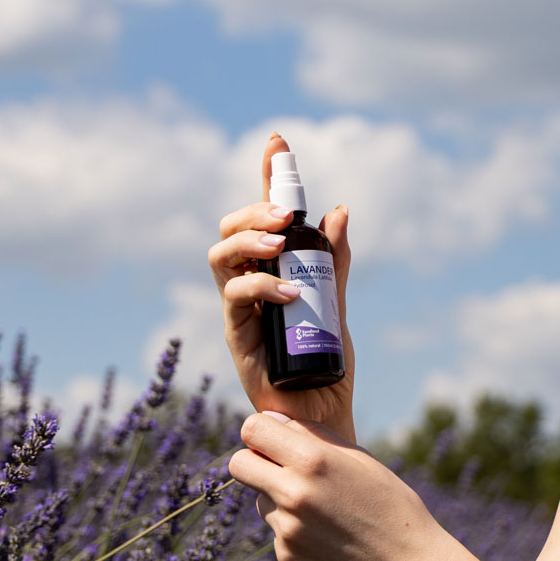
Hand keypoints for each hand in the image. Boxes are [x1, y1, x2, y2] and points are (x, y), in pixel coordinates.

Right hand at [209, 132, 355, 437]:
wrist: (322, 418)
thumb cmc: (326, 366)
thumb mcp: (337, 306)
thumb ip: (335, 263)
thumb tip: (338, 210)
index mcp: (273, 271)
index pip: (264, 217)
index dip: (268, 178)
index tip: (278, 142)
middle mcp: (250, 285)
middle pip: (231, 231)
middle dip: (252, 212)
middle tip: (283, 215)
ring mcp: (239, 310)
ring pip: (221, 258)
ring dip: (248, 242)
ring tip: (280, 244)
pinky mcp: (237, 336)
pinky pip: (235, 299)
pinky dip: (261, 287)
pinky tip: (290, 292)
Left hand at [230, 410, 448, 560]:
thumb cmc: (391, 504)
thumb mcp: (360, 458)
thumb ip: (313, 435)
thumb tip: (273, 420)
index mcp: (313, 460)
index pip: (253, 430)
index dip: (261, 431)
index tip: (273, 438)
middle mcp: (292, 494)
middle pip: (239, 465)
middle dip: (254, 460)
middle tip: (279, 467)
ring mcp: (286, 531)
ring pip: (261, 501)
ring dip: (280, 499)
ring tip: (323, 510)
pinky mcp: (287, 559)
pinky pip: (277, 533)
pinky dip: (295, 531)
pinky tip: (328, 537)